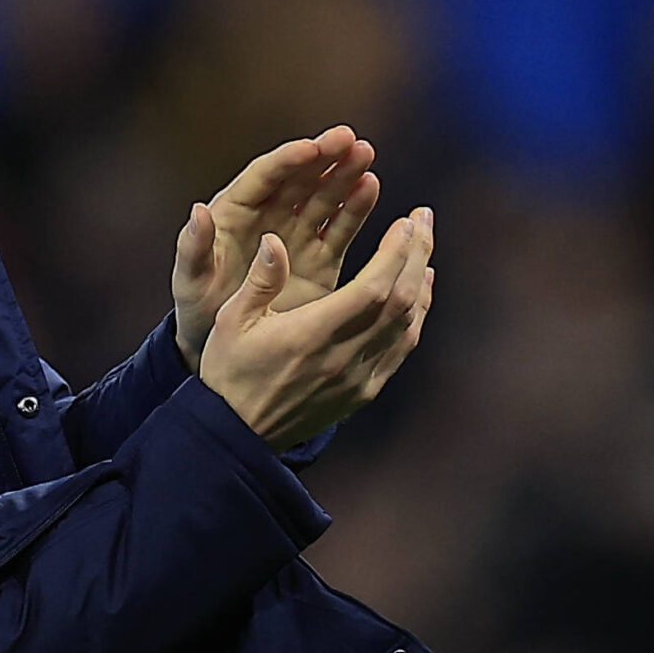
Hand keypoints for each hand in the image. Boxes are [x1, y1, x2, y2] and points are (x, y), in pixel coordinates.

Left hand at [173, 126, 381, 369]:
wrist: (223, 346)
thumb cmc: (198, 308)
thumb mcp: (189, 280)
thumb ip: (193, 247)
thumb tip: (198, 211)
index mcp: (235, 212)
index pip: (264, 176)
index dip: (288, 160)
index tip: (312, 148)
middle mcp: (269, 215)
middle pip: (300, 178)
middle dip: (324, 157)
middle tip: (350, 140)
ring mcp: (296, 235)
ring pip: (323, 197)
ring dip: (345, 176)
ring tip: (366, 157)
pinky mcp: (320, 258)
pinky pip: (339, 228)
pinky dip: (355, 209)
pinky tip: (371, 188)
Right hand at [198, 208, 434, 448]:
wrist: (238, 434)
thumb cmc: (230, 372)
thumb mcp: (232, 321)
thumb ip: (260, 279)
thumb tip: (275, 240)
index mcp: (312, 334)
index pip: (372, 288)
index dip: (396, 253)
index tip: (406, 222)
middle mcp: (344, 356)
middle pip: (400, 300)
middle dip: (417, 255)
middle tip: (423, 218)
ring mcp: (359, 377)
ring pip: (407, 324)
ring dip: (421, 282)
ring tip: (423, 247)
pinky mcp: (363, 391)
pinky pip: (401, 348)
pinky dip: (416, 316)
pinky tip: (419, 292)